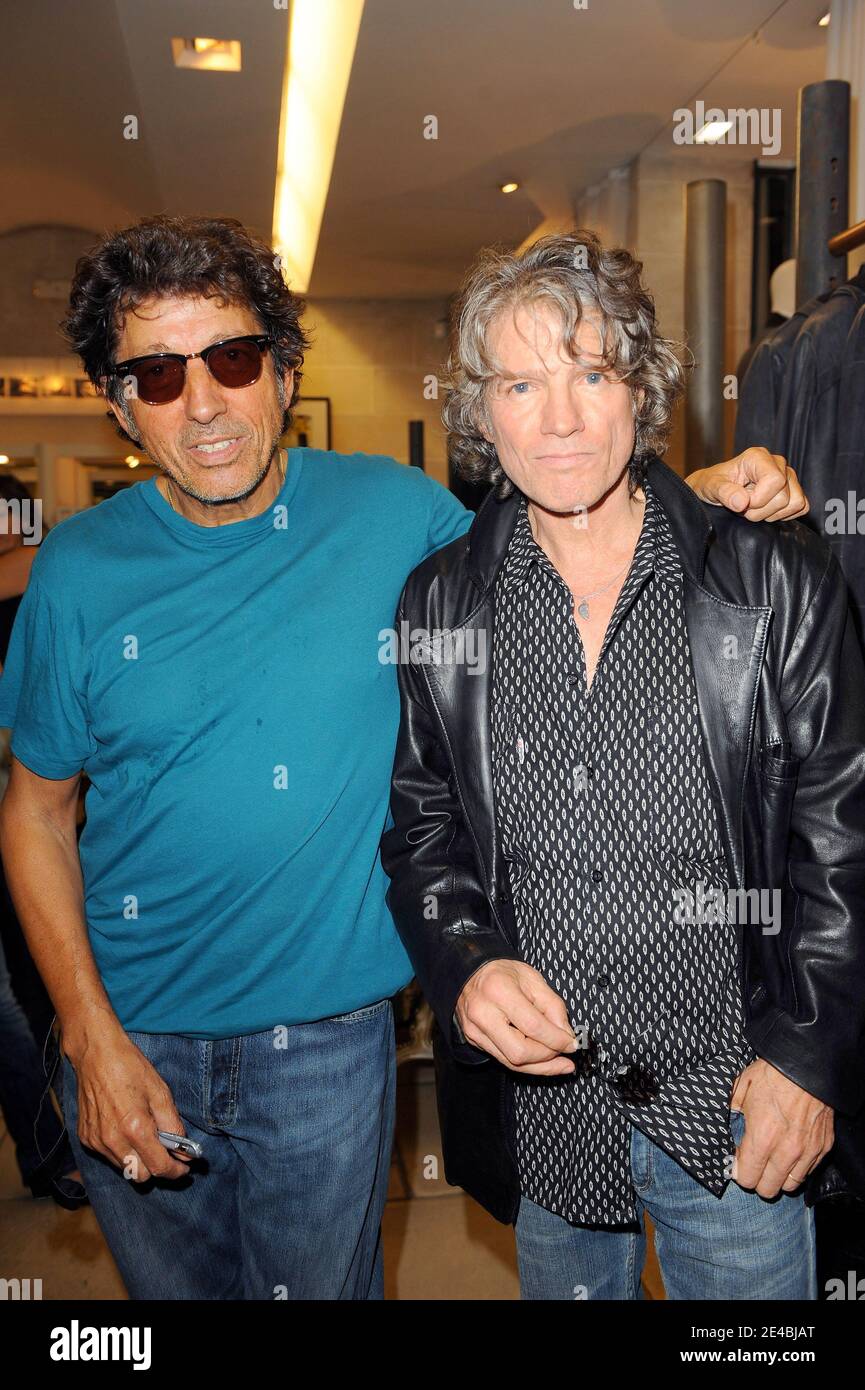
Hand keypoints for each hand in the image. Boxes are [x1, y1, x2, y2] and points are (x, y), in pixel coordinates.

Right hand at [62, 1029, 192, 1181]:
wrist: (95, 1054)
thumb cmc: (130, 1068)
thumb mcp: (160, 1092)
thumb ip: (173, 1125)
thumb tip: (185, 1151)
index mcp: (135, 1128)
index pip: (158, 1168)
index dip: (175, 1171)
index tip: (184, 1168)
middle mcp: (112, 1140)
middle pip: (139, 1176)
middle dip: (156, 1168)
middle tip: (166, 1151)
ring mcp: (96, 1141)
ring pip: (123, 1168)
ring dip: (137, 1159)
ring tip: (144, 1134)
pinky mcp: (85, 1138)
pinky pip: (108, 1156)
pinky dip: (121, 1150)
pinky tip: (125, 1128)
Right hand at [456, 959, 578, 1075]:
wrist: (471, 972)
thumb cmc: (503, 973)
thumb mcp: (533, 979)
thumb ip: (553, 1006)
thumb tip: (566, 1035)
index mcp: (499, 990)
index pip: (533, 1026)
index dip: (557, 1039)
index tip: (572, 1043)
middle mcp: (483, 1013)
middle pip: (520, 1052)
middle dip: (548, 1056)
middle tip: (564, 1050)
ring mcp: (475, 1030)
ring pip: (512, 1062)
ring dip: (540, 1066)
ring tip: (560, 1063)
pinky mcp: (474, 1040)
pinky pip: (504, 1060)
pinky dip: (527, 1064)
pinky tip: (543, 1062)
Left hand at [686, 447, 808, 521]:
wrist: (716, 489)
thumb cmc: (713, 484)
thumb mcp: (711, 486)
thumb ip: (724, 492)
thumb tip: (742, 502)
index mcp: (758, 457)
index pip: (775, 481)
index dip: (759, 499)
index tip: (742, 503)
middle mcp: (777, 463)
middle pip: (784, 497)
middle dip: (761, 511)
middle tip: (744, 507)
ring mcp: (788, 476)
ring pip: (795, 503)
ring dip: (772, 514)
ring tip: (754, 508)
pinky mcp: (794, 490)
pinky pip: (802, 507)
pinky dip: (783, 515)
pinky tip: (766, 510)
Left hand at [729, 1058, 833, 1196]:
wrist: (808, 1065)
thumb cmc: (772, 1074)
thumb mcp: (741, 1088)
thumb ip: (729, 1111)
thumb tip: (721, 1125)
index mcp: (762, 1138)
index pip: (747, 1178)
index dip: (738, 1171)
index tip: (737, 1161)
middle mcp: (786, 1151)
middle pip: (768, 1190)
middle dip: (757, 1179)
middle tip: (753, 1163)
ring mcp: (808, 1151)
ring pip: (790, 1185)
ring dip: (778, 1177)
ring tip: (771, 1160)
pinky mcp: (824, 1147)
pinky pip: (808, 1172)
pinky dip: (797, 1168)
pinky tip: (789, 1152)